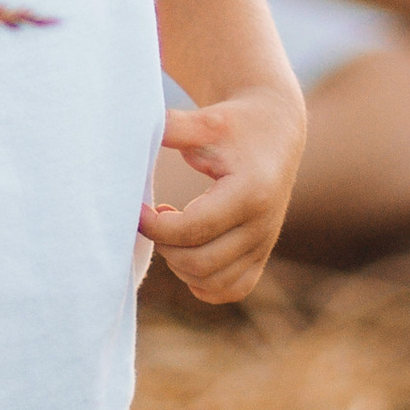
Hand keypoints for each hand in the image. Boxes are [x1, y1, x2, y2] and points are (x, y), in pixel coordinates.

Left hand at [142, 84, 304, 302]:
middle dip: (165, 246)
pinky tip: (189, 250)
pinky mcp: (262, 255)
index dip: (155, 226)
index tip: (138, 210)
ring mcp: (264, 244)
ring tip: (172, 232)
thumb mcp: (204, 121)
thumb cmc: (236, 124)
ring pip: (213, 282)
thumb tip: (133, 127)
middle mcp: (262, 225)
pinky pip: (232, 289)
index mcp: (250, 192)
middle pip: (200, 262)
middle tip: (154, 219)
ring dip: (180, 265)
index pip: (193, 229)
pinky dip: (203, 282)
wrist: (277, 132)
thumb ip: (172, 126)